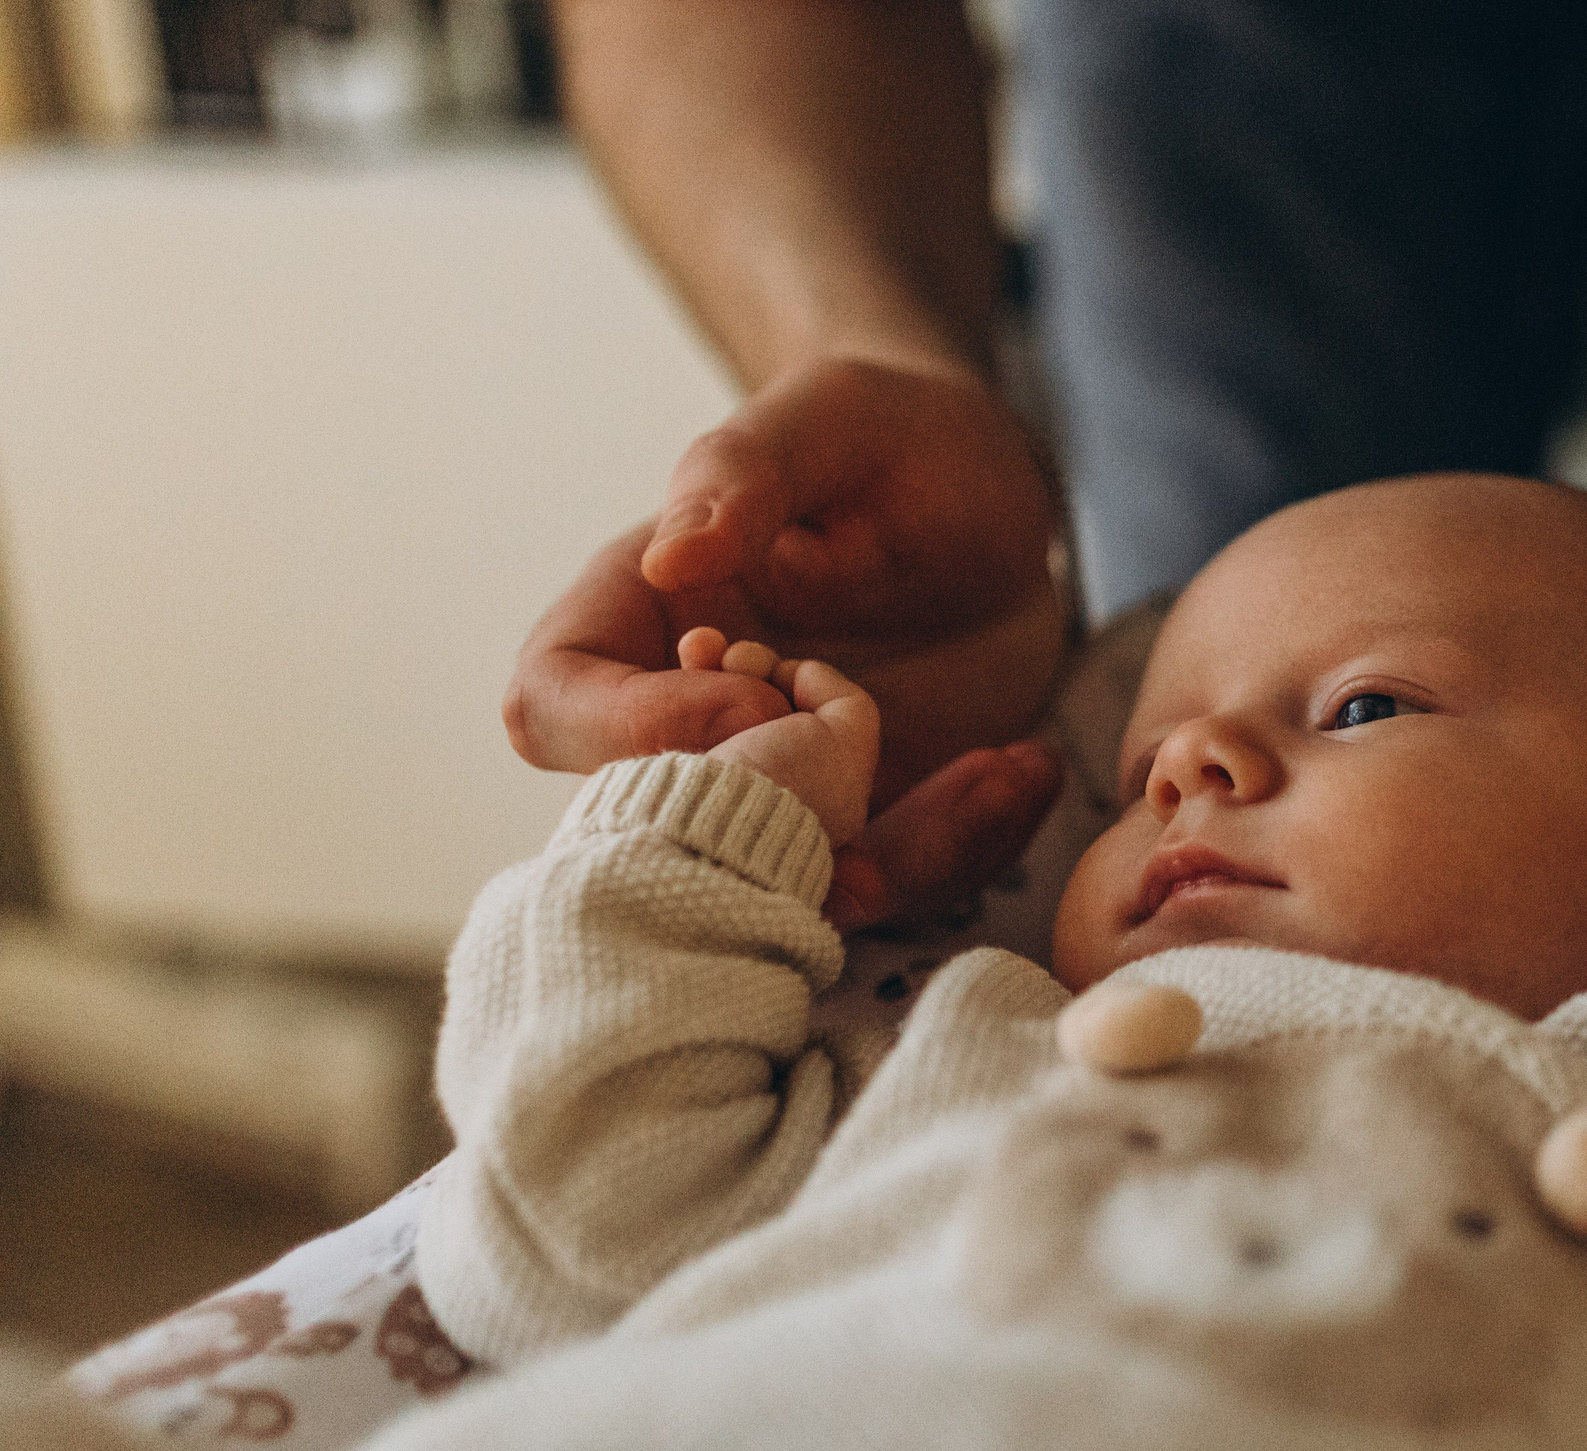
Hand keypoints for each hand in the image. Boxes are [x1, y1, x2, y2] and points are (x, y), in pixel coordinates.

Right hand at [506, 357, 1068, 914]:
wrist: (991, 497)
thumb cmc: (890, 437)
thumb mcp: (830, 420)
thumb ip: (747, 475)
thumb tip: (671, 558)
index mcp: (630, 620)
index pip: (552, 710)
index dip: (635, 729)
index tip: (759, 693)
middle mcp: (687, 723)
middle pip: (662, 835)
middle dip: (783, 825)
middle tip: (887, 741)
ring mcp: (781, 786)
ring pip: (793, 888)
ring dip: (903, 854)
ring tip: (1000, 766)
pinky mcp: (871, 819)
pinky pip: (898, 880)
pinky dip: (969, 846)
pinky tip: (1027, 764)